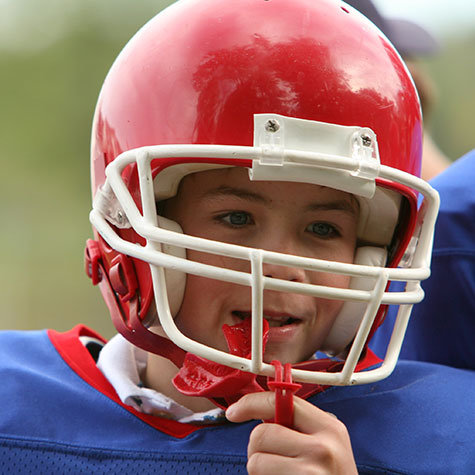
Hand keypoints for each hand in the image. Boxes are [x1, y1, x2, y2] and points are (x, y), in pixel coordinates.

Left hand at [226, 392, 356, 474]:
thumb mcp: (328, 442)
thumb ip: (299, 423)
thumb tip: (259, 409)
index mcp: (329, 427)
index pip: (281, 401)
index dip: (251, 403)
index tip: (235, 411)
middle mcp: (323, 448)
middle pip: (261, 434)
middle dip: (258, 448)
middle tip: (275, 458)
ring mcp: (311, 473)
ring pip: (255, 462)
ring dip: (260, 470)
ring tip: (282, 474)